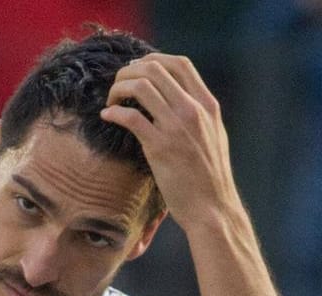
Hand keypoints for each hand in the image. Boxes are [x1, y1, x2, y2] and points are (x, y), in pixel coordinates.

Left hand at [97, 53, 240, 231]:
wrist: (213, 209)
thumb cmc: (209, 178)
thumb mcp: (213, 136)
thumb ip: (198, 115)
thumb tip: (177, 100)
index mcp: (207, 106)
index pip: (180, 64)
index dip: (153, 59)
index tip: (137, 70)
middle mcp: (194, 111)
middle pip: (155, 68)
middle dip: (129, 71)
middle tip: (117, 85)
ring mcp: (177, 128)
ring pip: (140, 86)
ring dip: (118, 88)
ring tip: (110, 101)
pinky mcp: (160, 147)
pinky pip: (130, 116)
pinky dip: (114, 112)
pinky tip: (107, 117)